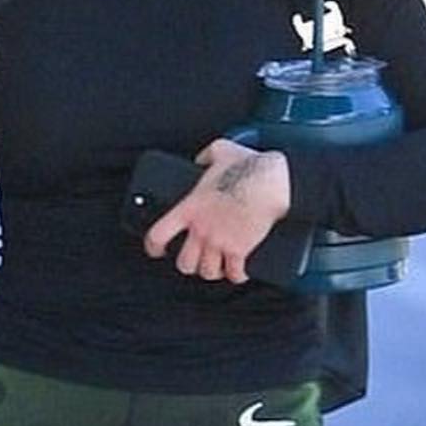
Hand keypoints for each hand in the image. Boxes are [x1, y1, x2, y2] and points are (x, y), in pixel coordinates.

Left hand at [143, 139, 290, 283]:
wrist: (272, 183)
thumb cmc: (248, 167)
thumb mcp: (220, 150)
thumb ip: (205, 156)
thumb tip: (201, 160)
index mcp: (190, 208)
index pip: (158, 235)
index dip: (153, 247)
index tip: (157, 250)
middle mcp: (201, 229)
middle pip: (184, 263)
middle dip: (189, 264)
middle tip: (196, 260)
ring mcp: (220, 242)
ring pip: (208, 272)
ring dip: (213, 271)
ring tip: (218, 266)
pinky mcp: (240, 250)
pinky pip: (234, 273)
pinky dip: (237, 275)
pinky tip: (239, 272)